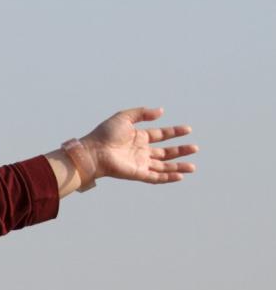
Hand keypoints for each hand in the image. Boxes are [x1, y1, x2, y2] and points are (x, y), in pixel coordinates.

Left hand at [75, 107, 197, 184]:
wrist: (93, 151)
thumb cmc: (104, 134)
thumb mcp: (124, 117)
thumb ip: (142, 113)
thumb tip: (161, 111)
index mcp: (138, 137)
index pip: (160, 135)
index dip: (174, 132)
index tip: (188, 129)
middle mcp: (141, 151)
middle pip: (165, 152)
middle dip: (180, 150)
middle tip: (195, 148)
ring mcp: (140, 163)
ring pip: (163, 166)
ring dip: (178, 166)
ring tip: (193, 167)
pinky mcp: (137, 173)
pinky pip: (155, 177)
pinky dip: (168, 177)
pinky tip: (180, 176)